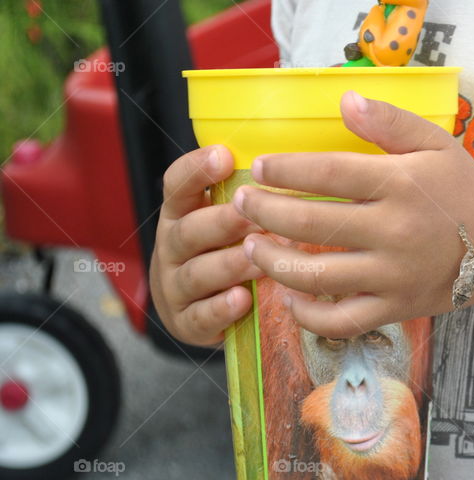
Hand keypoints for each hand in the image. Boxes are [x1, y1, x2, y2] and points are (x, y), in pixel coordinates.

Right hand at [150, 145, 265, 346]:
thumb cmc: (225, 252)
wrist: (202, 311)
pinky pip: (200, 316)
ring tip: (257, 260)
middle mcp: (172, 247)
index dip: (196, 170)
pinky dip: (220, 308)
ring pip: (197, 273)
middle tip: (254, 217)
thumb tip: (296, 162)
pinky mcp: (185, 323)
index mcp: (181, 215)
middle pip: (188, 231)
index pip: (177, 186)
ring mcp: (174, 286)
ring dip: (228, 265)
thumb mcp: (228, 222)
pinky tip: (242, 299)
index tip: (224, 156)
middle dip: (222, 223)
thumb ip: (247, 197)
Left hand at [234, 91, 473, 338]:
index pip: (329, 174)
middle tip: (240, 205)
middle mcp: (394, 231)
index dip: (286, 170)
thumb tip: (344, 98)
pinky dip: (309, 315)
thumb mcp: (435, 142)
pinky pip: (343, 320)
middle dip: (265, 213)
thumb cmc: (462, 189)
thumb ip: (389, 121)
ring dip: (274, 262)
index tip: (260, 167)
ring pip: (318, 275)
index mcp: (400, 184)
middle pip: (312, 224)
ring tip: (250, 248)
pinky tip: (289, 297)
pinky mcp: (396, 308)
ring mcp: (393, 275)